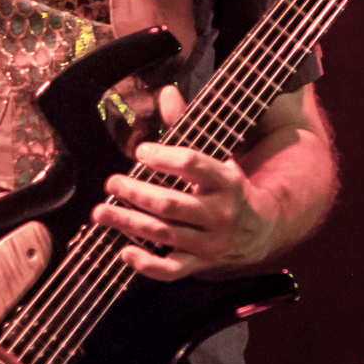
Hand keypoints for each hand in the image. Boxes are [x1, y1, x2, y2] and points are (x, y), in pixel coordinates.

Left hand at [90, 86, 272, 280]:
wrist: (262, 230)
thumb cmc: (229, 187)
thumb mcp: (216, 155)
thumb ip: (187, 126)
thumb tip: (167, 93)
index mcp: (226, 180)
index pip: (193, 165)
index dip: (164, 157)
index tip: (140, 152)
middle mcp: (219, 213)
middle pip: (171, 204)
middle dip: (136, 193)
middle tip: (112, 183)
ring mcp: (210, 243)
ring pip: (165, 234)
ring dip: (129, 223)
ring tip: (101, 212)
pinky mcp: (201, 264)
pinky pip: (172, 270)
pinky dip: (147, 265)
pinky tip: (124, 251)